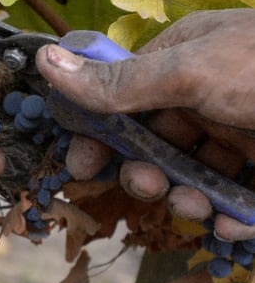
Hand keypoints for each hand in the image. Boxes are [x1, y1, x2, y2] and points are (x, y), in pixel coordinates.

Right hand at [36, 9, 254, 239]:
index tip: (80, 164)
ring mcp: (241, 135)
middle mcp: (210, 96)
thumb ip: (119, 82)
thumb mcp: (191, 72)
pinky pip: (233, 201)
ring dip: (184, 198)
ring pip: (190, 176)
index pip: (123, 95)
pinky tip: (234, 222)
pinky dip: (229, 217)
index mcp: (186, 59)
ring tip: (199, 207)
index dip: (98, 131)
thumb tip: (47, 64)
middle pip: (152, 143)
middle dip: (143, 172)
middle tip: (146, 188)